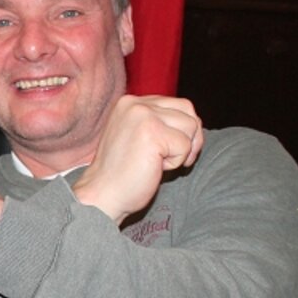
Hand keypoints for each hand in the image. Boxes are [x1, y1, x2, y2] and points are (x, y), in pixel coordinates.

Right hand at [73, 95, 203, 223]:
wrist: (102, 194)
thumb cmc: (122, 172)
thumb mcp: (139, 136)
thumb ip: (159, 122)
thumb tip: (195, 122)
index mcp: (129, 102)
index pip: (177, 104)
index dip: (183, 128)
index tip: (168, 149)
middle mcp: (135, 104)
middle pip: (187, 110)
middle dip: (190, 136)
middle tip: (174, 158)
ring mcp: (143, 116)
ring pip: (190, 126)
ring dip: (182, 150)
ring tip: (157, 162)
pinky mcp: (152, 133)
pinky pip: (185, 146)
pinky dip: (176, 163)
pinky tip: (155, 168)